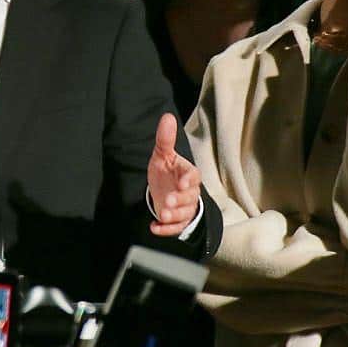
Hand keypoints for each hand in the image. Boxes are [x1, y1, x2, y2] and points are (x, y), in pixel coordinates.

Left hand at [147, 114, 200, 236]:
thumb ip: (165, 139)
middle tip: (167, 201)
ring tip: (162, 215)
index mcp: (188, 174)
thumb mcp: (163, 155)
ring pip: (184, 214)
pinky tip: (153, 227)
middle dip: (179, 200)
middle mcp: (189, 193)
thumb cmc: (166, 172)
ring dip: (173, 216)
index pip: (194, 176)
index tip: (182, 183)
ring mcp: (184, 208)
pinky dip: (165, 229)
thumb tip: (167, 117)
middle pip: (189, 198)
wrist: (163, 191)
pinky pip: (175, 228)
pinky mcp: (177, 221)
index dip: (189, 180)